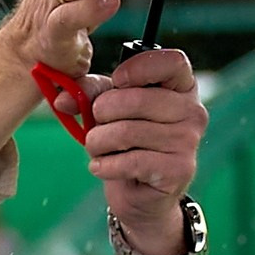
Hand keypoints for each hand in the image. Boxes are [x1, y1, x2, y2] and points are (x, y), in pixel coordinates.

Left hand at [83, 46, 205, 244]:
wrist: (141, 193)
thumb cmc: (127, 142)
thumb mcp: (110, 109)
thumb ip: (89, 93)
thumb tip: (62, 99)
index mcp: (182, 87)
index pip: (171, 62)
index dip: (137, 68)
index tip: (116, 80)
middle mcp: (192, 111)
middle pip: (136, 99)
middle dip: (101, 113)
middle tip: (96, 126)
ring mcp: (188, 142)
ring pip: (127, 132)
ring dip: (98, 142)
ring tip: (96, 148)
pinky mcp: (178, 170)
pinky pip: (130, 161)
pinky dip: (105, 165)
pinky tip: (102, 167)